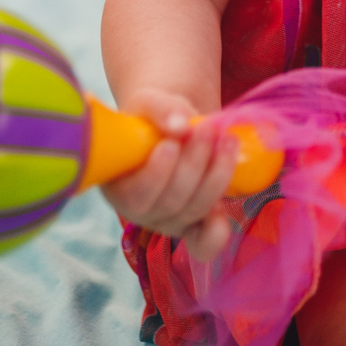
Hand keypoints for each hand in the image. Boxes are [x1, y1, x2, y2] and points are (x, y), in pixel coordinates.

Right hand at [100, 88, 241, 260]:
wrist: (171, 125)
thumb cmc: (150, 118)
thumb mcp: (148, 103)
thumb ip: (160, 109)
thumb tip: (181, 124)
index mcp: (118, 186)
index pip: (136, 194)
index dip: (156, 174)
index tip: (171, 143)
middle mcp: (141, 212)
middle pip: (171, 202)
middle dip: (194, 164)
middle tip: (207, 128)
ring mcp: (169, 221)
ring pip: (194, 210)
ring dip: (216, 175)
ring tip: (227, 140)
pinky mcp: (194, 224)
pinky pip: (203, 242)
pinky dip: (215, 232)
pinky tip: (226, 208)